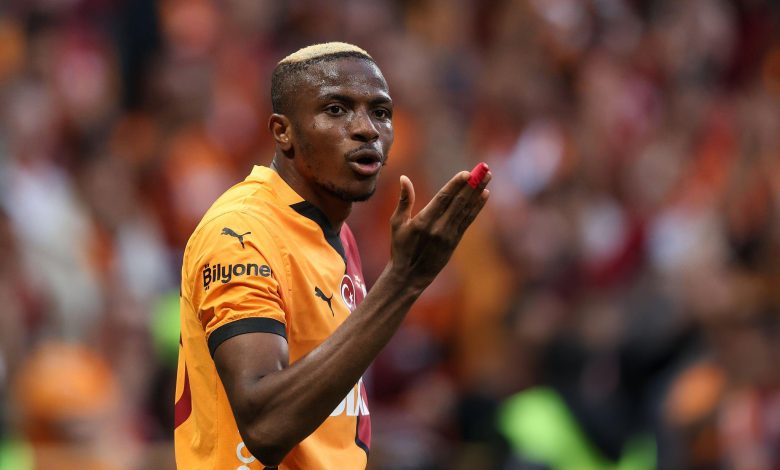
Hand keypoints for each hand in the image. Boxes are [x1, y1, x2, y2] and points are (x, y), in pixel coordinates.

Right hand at [388, 169, 490, 287]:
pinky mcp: (455, 241)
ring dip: (478, 192)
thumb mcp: (397, 223)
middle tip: (484, 168)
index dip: (456, 185)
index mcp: (423, 221)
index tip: (466, 173)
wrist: (410, 276)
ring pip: (466, 210)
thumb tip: (404, 178)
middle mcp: (438, 228)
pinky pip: (468, 221)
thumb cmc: (401, 247)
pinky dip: (477, 207)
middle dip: (473, 184)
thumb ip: (404, 200)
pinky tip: (484, 196)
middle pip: (459, 202)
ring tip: (488, 177)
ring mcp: (448, 235)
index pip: (443, 199)